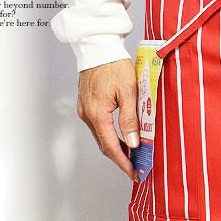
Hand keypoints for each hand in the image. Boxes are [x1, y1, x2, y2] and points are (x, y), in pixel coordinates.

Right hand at [77, 59, 140, 181]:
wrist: (98, 47)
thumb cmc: (113, 64)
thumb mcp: (129, 91)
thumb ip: (131, 119)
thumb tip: (133, 143)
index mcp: (97, 113)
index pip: (111, 146)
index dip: (123, 162)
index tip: (133, 173)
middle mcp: (87, 114)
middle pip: (104, 145)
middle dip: (120, 158)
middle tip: (136, 168)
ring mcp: (85, 110)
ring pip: (101, 136)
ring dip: (115, 147)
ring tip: (132, 155)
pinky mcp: (86, 105)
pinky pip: (99, 127)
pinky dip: (110, 135)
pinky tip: (122, 138)